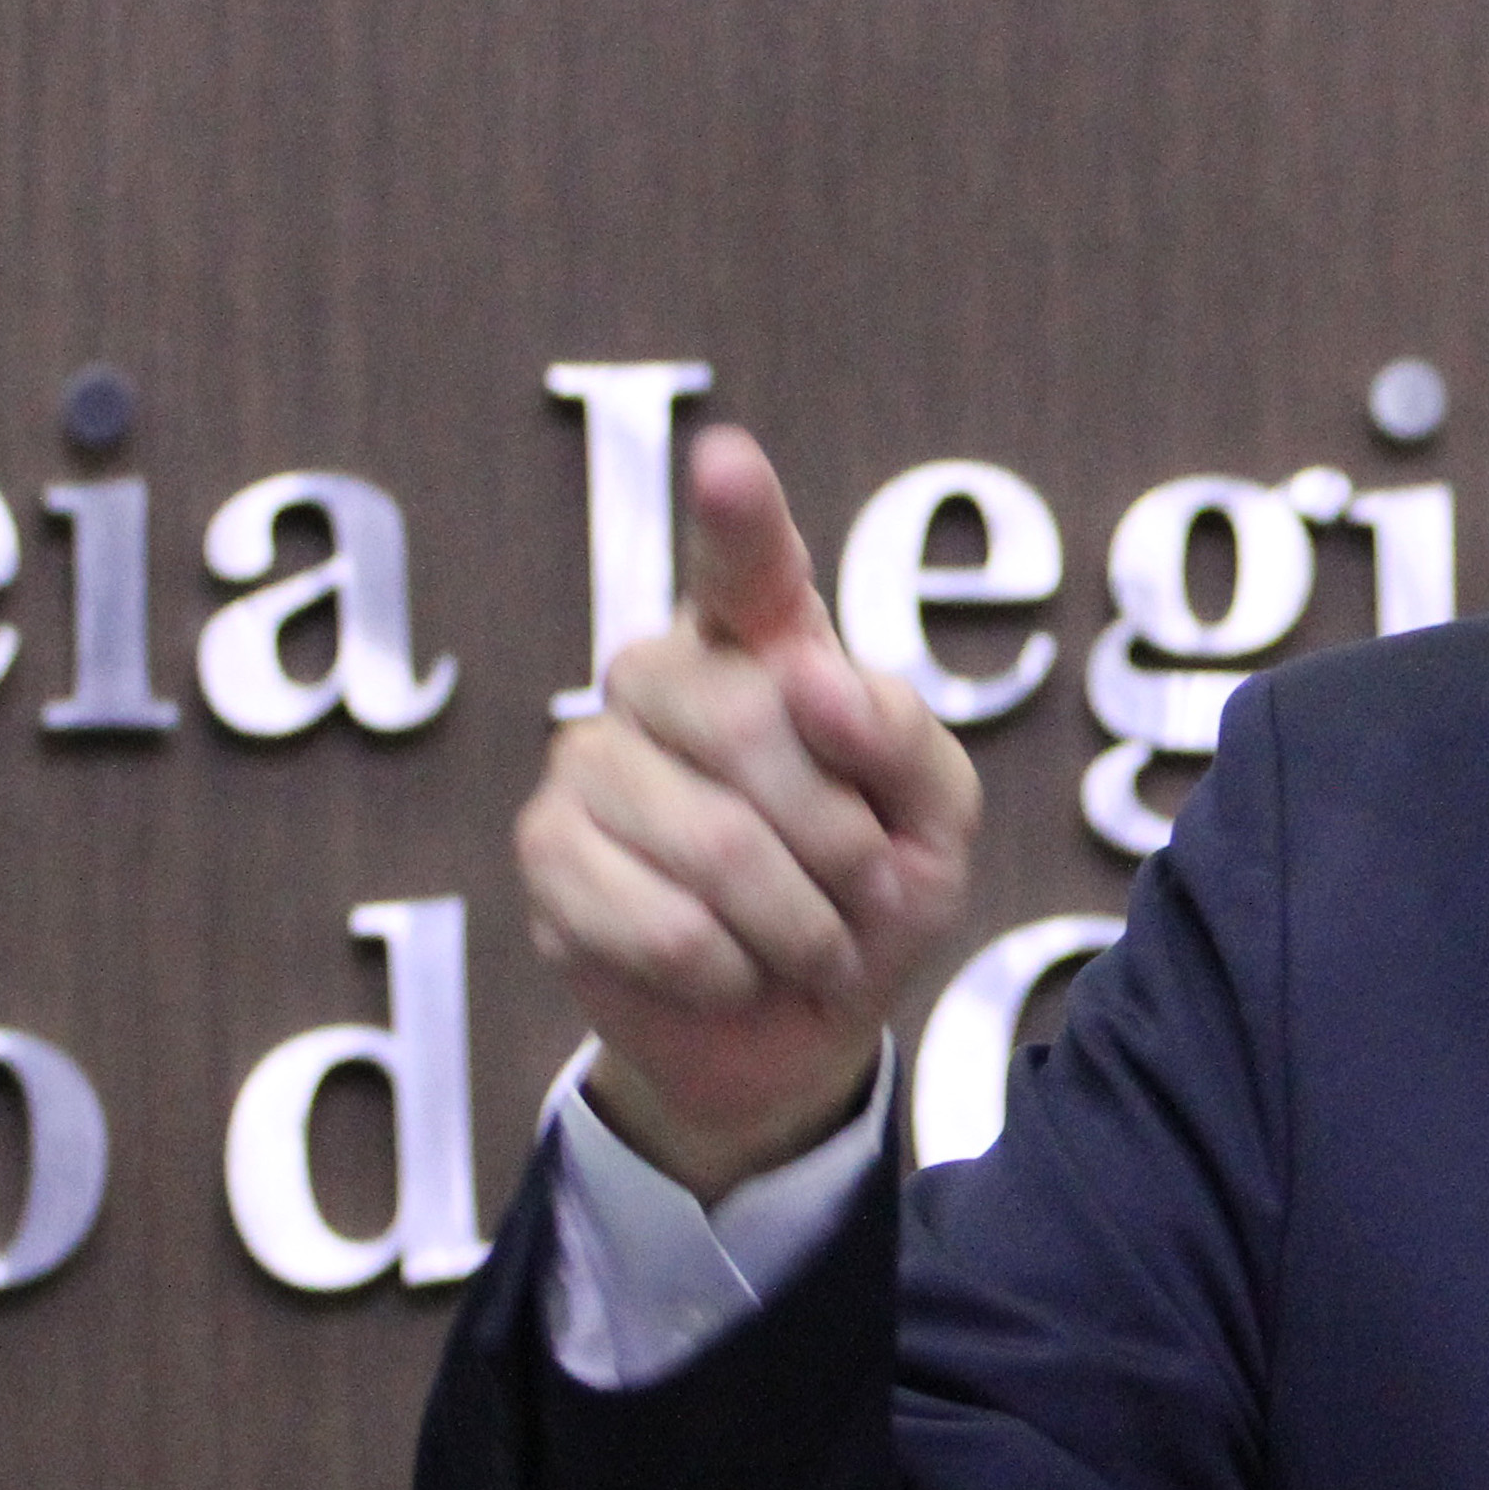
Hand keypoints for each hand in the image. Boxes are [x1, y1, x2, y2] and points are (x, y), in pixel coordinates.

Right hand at [518, 427, 980, 1195]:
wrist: (807, 1026)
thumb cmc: (873, 893)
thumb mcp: (938, 820)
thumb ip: (904, 738)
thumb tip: (812, 677)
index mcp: (764, 645)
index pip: (747, 567)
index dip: (737, 519)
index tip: (729, 463)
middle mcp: (664, 680)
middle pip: (748, 722)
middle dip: (839, 838)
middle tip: (862, 890)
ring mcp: (592, 761)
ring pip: (712, 840)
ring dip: (797, 922)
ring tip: (807, 939)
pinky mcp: (550, 856)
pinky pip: (656, 921)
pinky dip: (729, 968)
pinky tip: (732, 968)